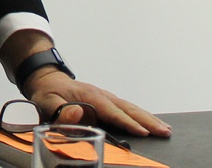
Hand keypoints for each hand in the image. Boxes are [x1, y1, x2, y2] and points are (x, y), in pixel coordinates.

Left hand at [26, 68, 171, 138]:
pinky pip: (127, 108)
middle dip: (147, 121)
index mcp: (89, 95)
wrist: (46, 80)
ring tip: (165, 129)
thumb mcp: (46, 102)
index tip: (144, 132)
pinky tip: (151, 122)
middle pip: (128, 108)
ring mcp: (105, 96)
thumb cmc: (47, 93)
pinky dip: (141, 115)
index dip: (127, 122)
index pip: (112, 111)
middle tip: (164, 132)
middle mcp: (101, 94)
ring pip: (130, 108)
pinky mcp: (106, 100)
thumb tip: (79, 113)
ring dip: (148, 118)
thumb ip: (60, 111)